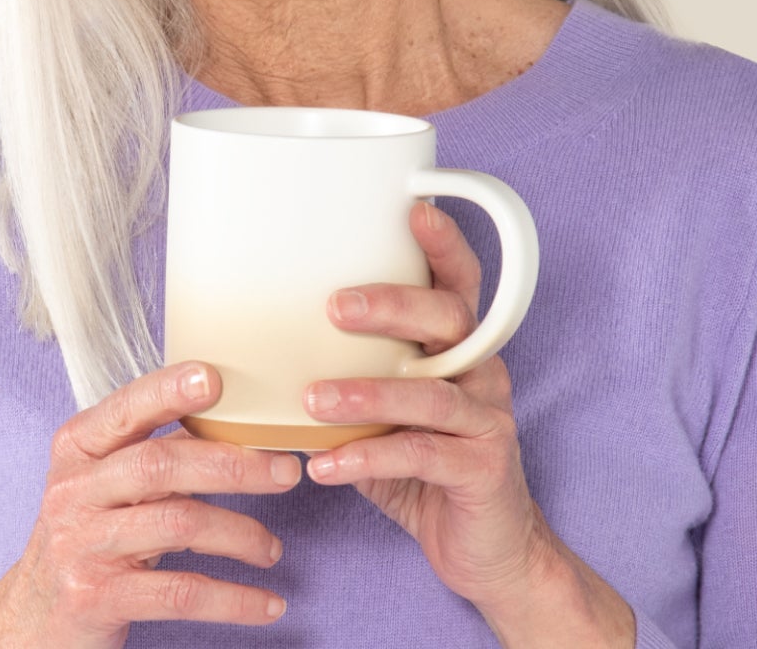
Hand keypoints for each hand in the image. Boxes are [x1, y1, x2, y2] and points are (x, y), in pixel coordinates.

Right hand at [0, 360, 299, 647]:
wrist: (30, 619)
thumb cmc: (86, 536)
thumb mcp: (102, 484)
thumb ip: (151, 451)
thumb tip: (235, 416)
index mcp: (78, 448)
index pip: (127, 409)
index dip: (169, 390)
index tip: (216, 377)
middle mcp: (74, 491)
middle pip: (161, 464)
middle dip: (233, 465)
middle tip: (286, 471)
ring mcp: (82, 545)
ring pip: (177, 525)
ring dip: (240, 535)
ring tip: (273, 548)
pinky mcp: (96, 599)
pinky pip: (179, 593)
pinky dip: (233, 599)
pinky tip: (268, 603)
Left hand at [301, 200, 635, 645]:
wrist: (490, 550)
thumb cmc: (425, 466)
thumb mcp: (387, 410)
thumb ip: (349, 373)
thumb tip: (266, 343)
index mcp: (460, 345)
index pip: (459, 280)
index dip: (443, 241)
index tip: (414, 205)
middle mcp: (481, 372)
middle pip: (448, 319)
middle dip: (392, 305)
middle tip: (334, 306)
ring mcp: (487, 421)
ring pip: (431, 394)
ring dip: (368, 393)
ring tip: (314, 399)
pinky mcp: (482, 470)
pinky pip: (421, 458)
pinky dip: (368, 459)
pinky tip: (324, 466)